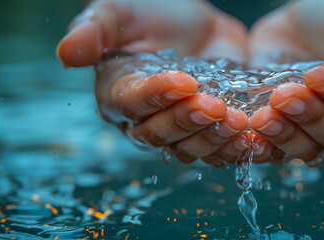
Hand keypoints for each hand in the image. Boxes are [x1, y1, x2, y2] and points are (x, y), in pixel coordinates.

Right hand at [57, 0, 250, 166]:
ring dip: (214, 139)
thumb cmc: (147, 12)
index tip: (184, 81)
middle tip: (216, 106)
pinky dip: (237, 145)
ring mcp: (180, 128)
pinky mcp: (210, 129)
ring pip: (192, 148)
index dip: (157, 97)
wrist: (190, 19)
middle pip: (162, 134)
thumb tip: (67, 54)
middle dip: (189, 122)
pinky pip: (220, 147)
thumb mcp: (118, 12)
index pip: (133, 104)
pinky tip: (255, 136)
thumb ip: (92, 30)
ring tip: (239, 123)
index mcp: (118, 94)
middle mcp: (146, 119)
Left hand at [248, 0, 323, 165]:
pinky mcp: (285, 131)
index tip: (318, 72)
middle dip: (310, 116)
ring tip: (263, 116)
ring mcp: (316, 131)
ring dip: (285, 135)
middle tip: (285, 94)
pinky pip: (275, 149)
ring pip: (305, 147)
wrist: (303, 20)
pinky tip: (247, 136)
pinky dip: (261, 146)